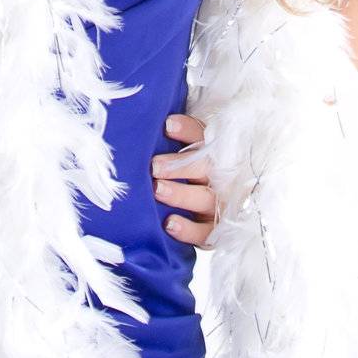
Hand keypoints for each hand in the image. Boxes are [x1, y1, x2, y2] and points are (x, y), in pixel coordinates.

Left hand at [151, 114, 218, 247]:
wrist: (207, 210)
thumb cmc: (184, 174)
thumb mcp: (182, 155)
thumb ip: (167, 144)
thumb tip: (139, 127)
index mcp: (212, 153)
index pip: (203, 137)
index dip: (187, 130)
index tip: (167, 125)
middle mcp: (219, 177)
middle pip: (205, 167)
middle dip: (180, 165)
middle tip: (155, 166)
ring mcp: (218, 204)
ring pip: (205, 198)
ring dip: (181, 194)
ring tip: (157, 190)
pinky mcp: (214, 230)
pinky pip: (205, 232)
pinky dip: (188, 229)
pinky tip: (169, 224)